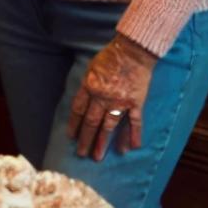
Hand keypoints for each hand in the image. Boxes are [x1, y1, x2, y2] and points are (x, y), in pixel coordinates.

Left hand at [69, 35, 157, 159]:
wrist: (134, 50)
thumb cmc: (111, 57)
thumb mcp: (91, 68)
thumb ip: (87, 86)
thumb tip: (83, 102)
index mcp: (90, 87)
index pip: (78, 110)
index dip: (74, 125)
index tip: (71, 137)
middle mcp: (103, 96)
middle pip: (91, 122)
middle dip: (85, 139)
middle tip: (81, 154)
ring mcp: (120, 101)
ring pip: (109, 126)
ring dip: (103, 142)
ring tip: (98, 157)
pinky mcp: (136, 102)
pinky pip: (134, 122)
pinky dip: (132, 135)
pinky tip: (129, 148)